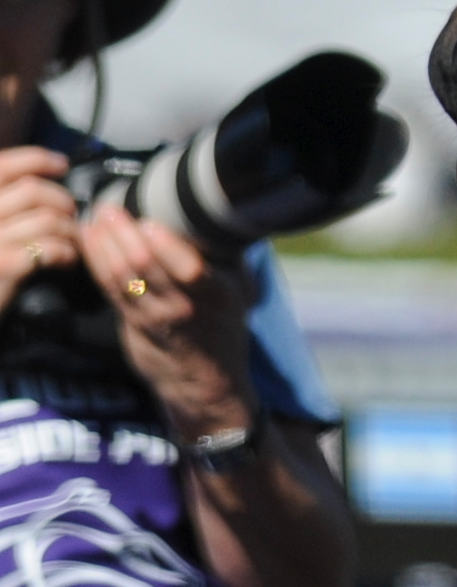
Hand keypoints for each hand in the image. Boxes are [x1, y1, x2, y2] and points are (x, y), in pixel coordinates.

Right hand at [0, 154, 82, 293]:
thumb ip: (8, 203)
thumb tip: (44, 177)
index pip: (4, 165)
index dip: (36, 159)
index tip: (61, 165)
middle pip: (32, 191)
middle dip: (62, 200)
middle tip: (72, 215)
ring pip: (48, 219)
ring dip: (70, 230)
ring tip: (73, 242)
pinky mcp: (6, 265)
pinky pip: (50, 246)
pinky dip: (66, 252)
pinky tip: (66, 260)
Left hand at [77, 203, 257, 439]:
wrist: (205, 378)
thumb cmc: (222, 325)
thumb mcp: (237, 290)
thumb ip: (222, 258)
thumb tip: (209, 218)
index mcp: (216, 294)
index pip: (188, 269)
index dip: (165, 246)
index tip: (148, 220)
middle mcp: (183, 307)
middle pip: (145, 267)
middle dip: (123, 234)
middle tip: (109, 208)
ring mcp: (153, 316)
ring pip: (121, 277)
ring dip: (103, 245)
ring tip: (93, 219)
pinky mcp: (131, 322)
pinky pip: (109, 288)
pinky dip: (97, 262)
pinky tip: (89, 242)